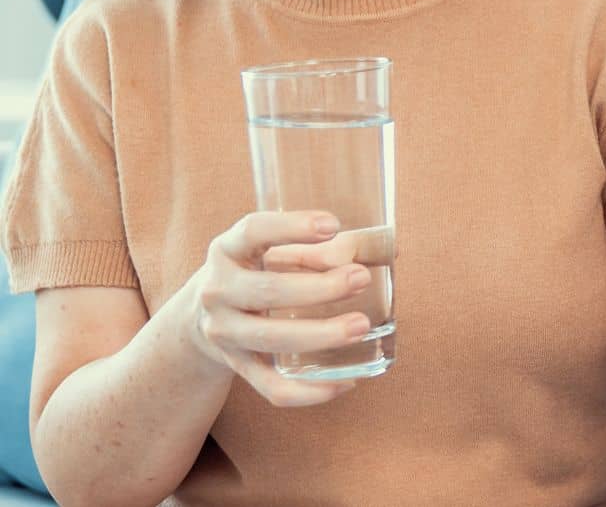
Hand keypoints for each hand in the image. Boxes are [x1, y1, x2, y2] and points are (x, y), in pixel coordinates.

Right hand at [184, 212, 375, 406]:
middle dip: (319, 288)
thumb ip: (330, 246)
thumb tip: (391, 248)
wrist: (203, 316)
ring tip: (363, 326)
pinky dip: (309, 391)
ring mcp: (224, 333)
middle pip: (266, 291)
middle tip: (362, 279)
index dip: (291, 227)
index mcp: (228, 250)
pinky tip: (348, 382)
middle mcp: (218, 291)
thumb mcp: (279, 249)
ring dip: (319, 335)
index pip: (253, 231)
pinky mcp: (238, 367)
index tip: (333, 225)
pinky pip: (270, 387)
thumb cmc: (260, 271)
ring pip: (270, 339)